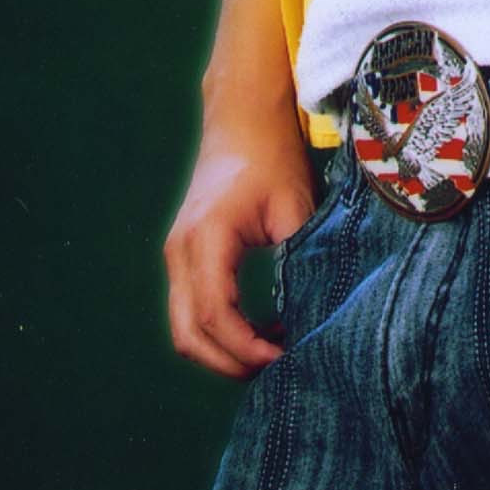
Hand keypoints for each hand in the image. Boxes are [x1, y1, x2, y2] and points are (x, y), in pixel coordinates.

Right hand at [163, 112, 315, 377]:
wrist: (243, 120)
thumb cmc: (273, 158)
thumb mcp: (294, 207)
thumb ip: (298, 261)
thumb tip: (313, 319)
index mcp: (207, 237)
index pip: (216, 314)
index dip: (246, 348)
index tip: (284, 357)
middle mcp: (181, 250)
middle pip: (189, 334)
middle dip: (230, 363)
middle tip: (278, 369)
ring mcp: (176, 254)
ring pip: (184, 328)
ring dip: (222, 352)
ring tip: (272, 353)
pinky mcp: (183, 256)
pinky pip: (190, 310)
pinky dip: (218, 332)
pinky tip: (260, 330)